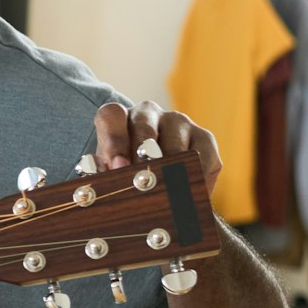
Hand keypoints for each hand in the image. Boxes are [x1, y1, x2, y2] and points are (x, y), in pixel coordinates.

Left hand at [92, 100, 221, 195]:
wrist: (156, 180)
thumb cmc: (124, 173)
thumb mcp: (108, 173)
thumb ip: (103, 175)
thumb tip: (106, 183)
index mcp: (119, 118)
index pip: (112, 115)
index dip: (114, 139)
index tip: (117, 165)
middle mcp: (149, 113)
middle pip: (144, 125)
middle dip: (142, 155)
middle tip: (143, 180)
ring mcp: (179, 122)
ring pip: (174, 144)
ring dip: (170, 169)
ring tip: (166, 192)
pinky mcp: (204, 138)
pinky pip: (202, 157)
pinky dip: (195, 178)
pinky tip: (189, 194)